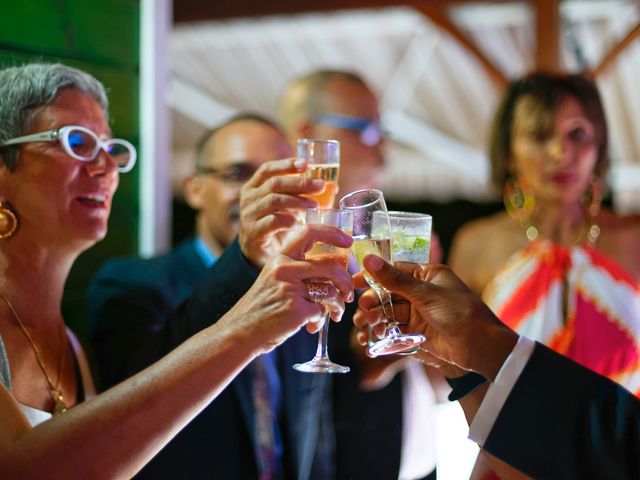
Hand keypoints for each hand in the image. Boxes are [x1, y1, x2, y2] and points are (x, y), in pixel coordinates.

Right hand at [224, 223, 353, 353]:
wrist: (239, 332)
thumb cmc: (260, 308)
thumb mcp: (273, 279)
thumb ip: (297, 270)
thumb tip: (333, 268)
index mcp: (280, 258)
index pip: (308, 232)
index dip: (332, 233)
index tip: (347, 241)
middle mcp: (285, 269)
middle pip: (331, 266)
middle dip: (346, 281)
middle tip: (348, 293)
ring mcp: (291, 290)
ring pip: (331, 291)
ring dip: (338, 304)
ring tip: (335, 313)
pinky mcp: (296, 310)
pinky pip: (322, 311)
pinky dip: (321, 319)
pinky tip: (312, 325)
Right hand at [238, 158, 324, 268]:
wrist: (258, 256)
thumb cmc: (275, 227)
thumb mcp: (285, 208)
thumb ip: (302, 196)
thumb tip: (332, 187)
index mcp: (254, 187)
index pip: (267, 170)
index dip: (286, 164)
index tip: (305, 164)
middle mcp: (248, 199)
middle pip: (274, 184)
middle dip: (299, 183)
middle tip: (320, 186)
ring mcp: (249, 216)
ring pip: (273, 201)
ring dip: (297, 201)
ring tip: (314, 205)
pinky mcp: (253, 233)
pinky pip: (272, 222)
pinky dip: (289, 220)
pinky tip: (300, 223)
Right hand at [352, 256, 517, 380]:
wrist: (480, 347)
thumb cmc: (460, 312)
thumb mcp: (426, 293)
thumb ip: (395, 279)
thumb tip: (369, 260)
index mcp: (426, 275)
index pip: (394, 270)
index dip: (373, 275)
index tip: (354, 281)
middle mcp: (421, 292)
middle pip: (388, 293)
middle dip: (373, 300)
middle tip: (363, 308)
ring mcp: (418, 312)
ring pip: (389, 312)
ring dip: (376, 317)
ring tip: (367, 324)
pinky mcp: (417, 332)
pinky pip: (394, 329)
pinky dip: (383, 332)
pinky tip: (374, 335)